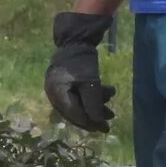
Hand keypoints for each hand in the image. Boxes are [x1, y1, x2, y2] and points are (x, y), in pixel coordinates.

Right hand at [45, 11, 115, 132]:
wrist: (76, 38)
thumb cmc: (82, 61)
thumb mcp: (90, 83)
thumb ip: (93, 104)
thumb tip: (99, 124)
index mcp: (56, 93)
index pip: (74, 114)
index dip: (90, 122)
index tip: (104, 128)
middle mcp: (54, 93)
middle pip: (76, 110)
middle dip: (94, 113)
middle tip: (110, 117)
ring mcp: (58, 87)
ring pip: (78, 101)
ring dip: (96, 102)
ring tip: (112, 100)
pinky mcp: (65, 81)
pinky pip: (78, 93)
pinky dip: (91, 94)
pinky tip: (107, 91)